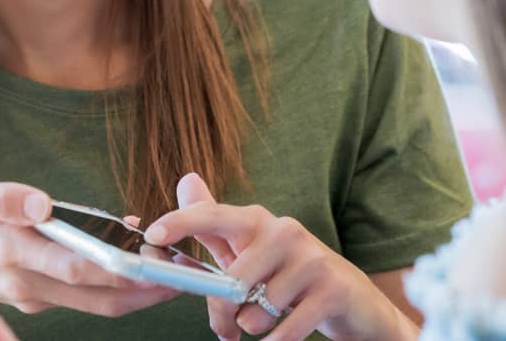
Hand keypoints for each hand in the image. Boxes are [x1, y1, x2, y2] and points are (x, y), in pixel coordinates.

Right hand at [0, 170, 177, 316]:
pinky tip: (126, 255)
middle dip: (143, 287)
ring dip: (130, 291)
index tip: (162, 264)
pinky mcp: (26, 293)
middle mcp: (21, 281)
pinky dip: (105, 283)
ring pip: (89, 300)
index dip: (126, 270)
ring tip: (169, 271)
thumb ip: (3, 197)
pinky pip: (74, 293)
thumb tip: (40, 204)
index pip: (82, 269)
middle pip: (96, 293)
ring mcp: (24, 293)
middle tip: (184, 274)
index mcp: (10, 253)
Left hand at [144, 173, 412, 340]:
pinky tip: (282, 336)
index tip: (153, 234)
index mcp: (259, 221)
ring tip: (269, 319)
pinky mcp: (332, 288)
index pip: (214, 215)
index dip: (182, 222)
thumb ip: (213, 226)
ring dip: (255, 327)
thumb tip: (184, 181)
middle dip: (223, 312)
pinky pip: (285, 330)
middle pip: (231, 280)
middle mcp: (285, 231)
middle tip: (228, 325)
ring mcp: (311, 258)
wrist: (352, 299)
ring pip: (256, 310)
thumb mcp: (250, 251)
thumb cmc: (288, 276)